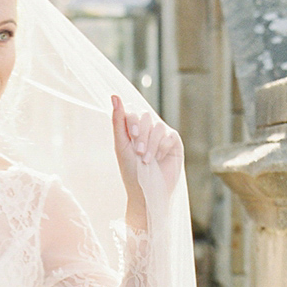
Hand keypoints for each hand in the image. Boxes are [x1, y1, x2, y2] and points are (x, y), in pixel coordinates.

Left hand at [111, 96, 182, 225]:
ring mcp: (161, 134)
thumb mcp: (121, 146)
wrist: (147, 191)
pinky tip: (159, 159)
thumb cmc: (131, 172)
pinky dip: (162, 147)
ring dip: (151, 144)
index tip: (132, 138)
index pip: (132, 112)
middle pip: (146, 117)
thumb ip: (118, 121)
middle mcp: (147, 129)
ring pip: (157, 126)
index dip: (133, 122)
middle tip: (139, 153)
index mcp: (132, 129)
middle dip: (142, 135)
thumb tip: (114, 95)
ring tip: (147, 160)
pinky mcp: (173, 141)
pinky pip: (169, 135)